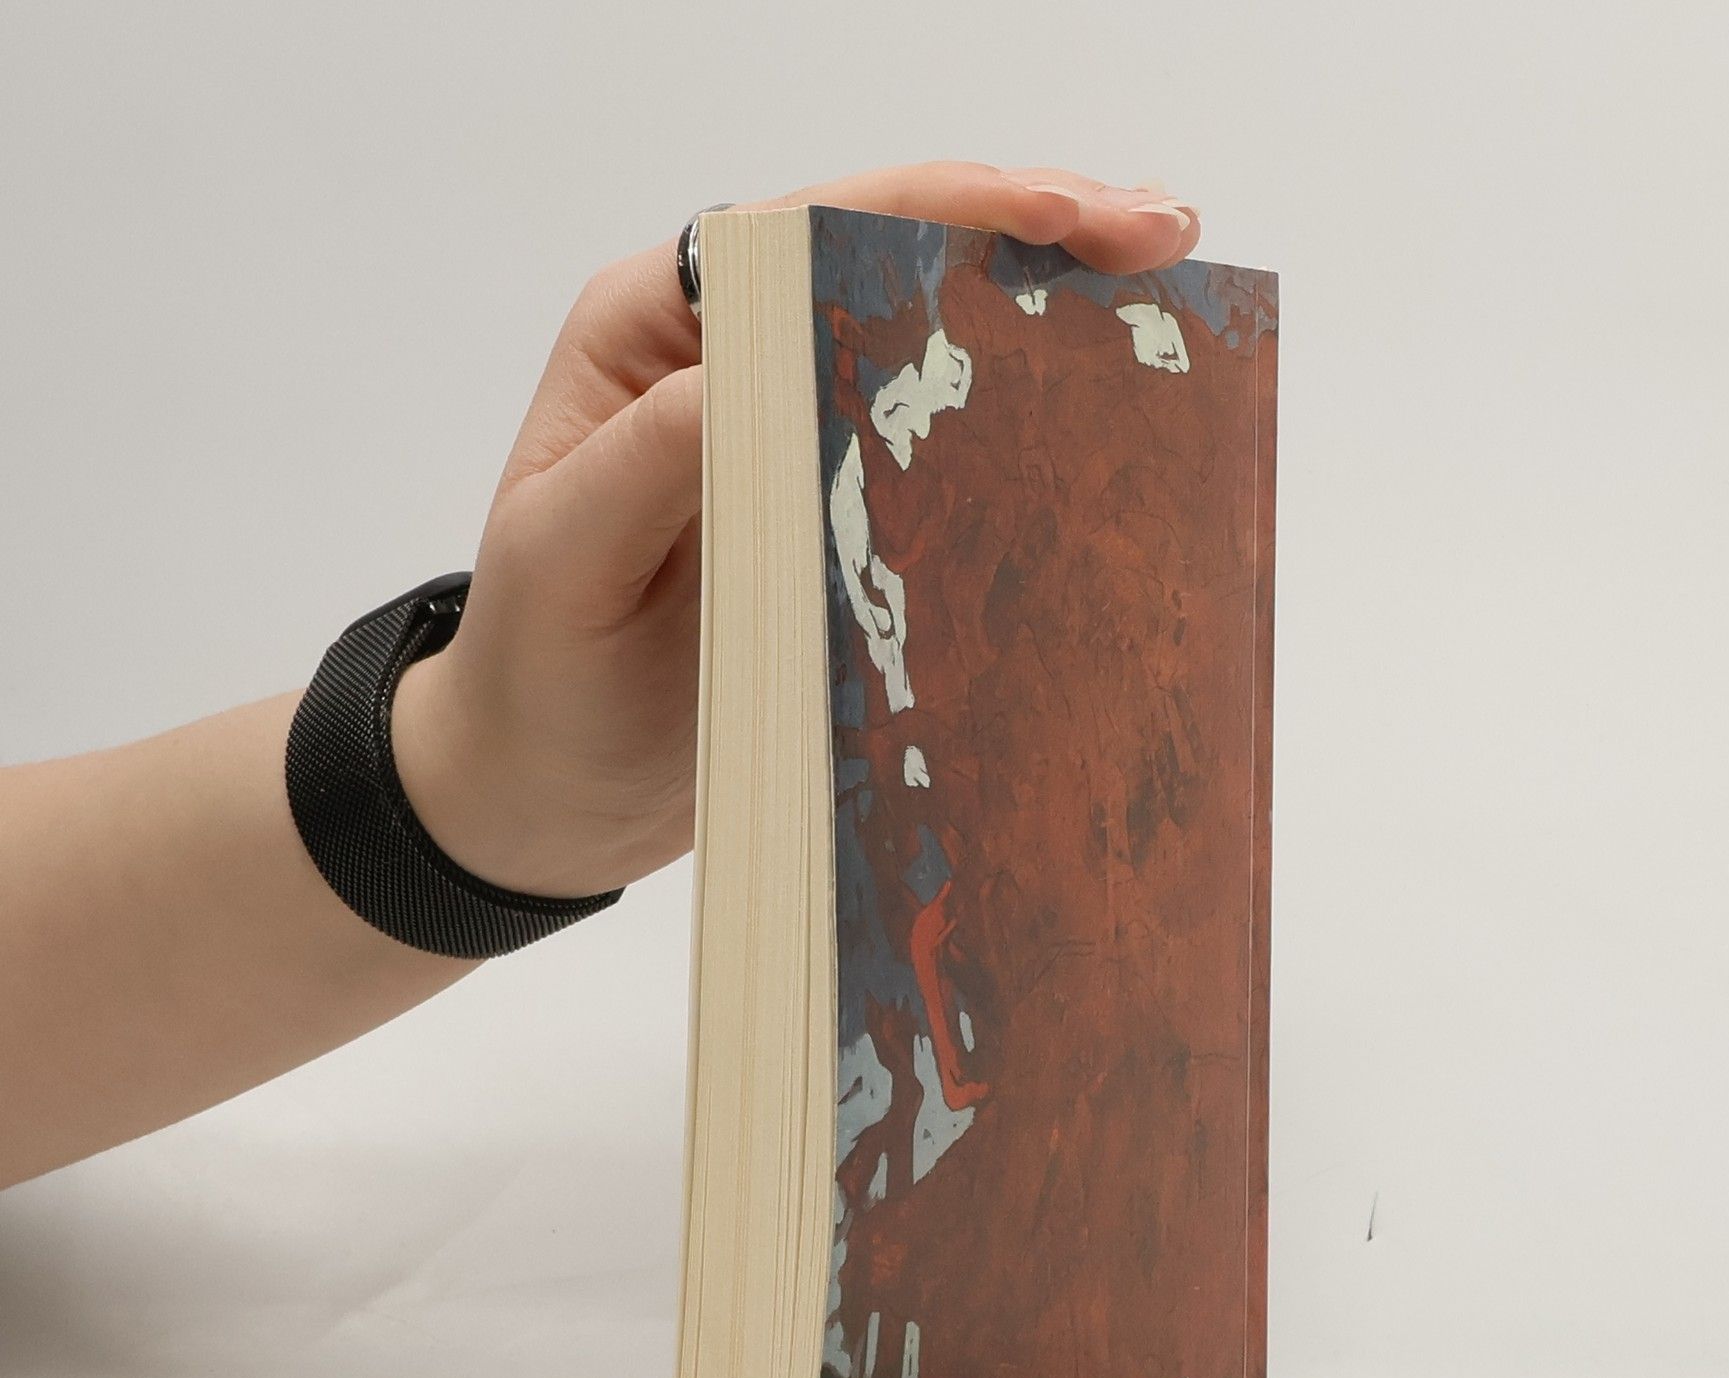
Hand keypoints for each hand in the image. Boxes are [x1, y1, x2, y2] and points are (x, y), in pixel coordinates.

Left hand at [391, 162, 1201, 898]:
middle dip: (1032, 235)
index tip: (1067, 217)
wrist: (540, 791)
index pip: (813, 231)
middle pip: (893, 263)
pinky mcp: (834, 523)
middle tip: (1161, 238)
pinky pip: (937, 458)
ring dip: (1045, 318)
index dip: (948, 209)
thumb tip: (760, 373)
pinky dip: (1020, 430)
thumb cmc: (535, 676)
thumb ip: (653, 460)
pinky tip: (1103, 422)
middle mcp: (733, 364)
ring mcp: (794, 443)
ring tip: (1166, 299)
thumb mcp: (565, 560)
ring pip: (930, 349)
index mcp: (658, 331)